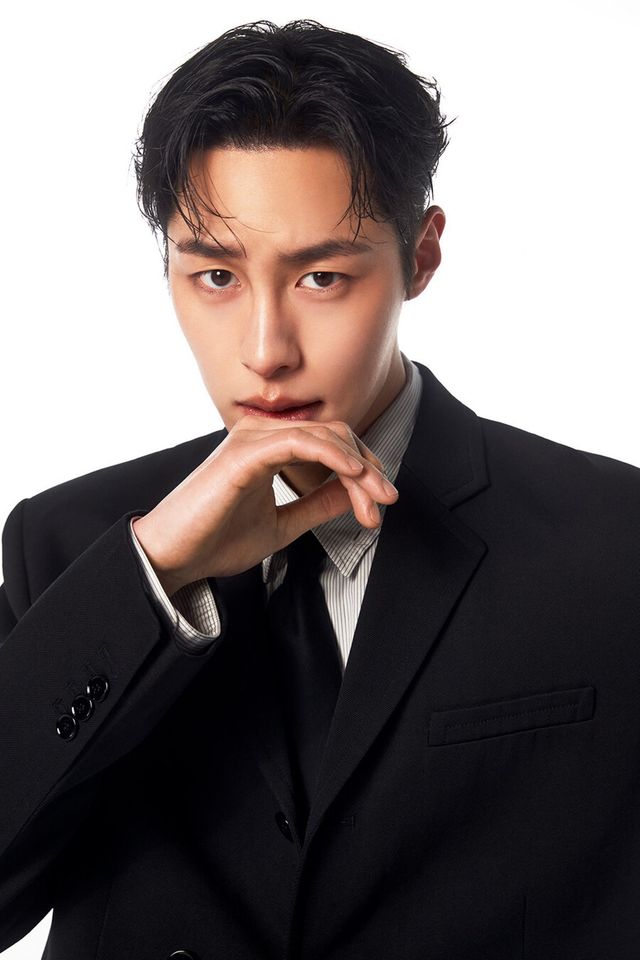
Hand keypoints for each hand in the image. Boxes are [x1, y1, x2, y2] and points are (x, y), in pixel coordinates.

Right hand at [132, 415, 398, 592]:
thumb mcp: (283, 524)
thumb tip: (352, 493)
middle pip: (334, 434)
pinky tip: (354, 476)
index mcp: (268, 448)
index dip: (362, 468)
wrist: (173, 558)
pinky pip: (300, 442)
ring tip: (376, 498)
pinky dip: (334, 456)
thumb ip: (316, 505)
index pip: (330, 441)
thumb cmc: (216, 541)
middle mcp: (261, 435)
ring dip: (358, 467)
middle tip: (386, 502)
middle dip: (368, 467)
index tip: (380, 503)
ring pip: (324, 436)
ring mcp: (252, 439)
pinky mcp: (245, 452)